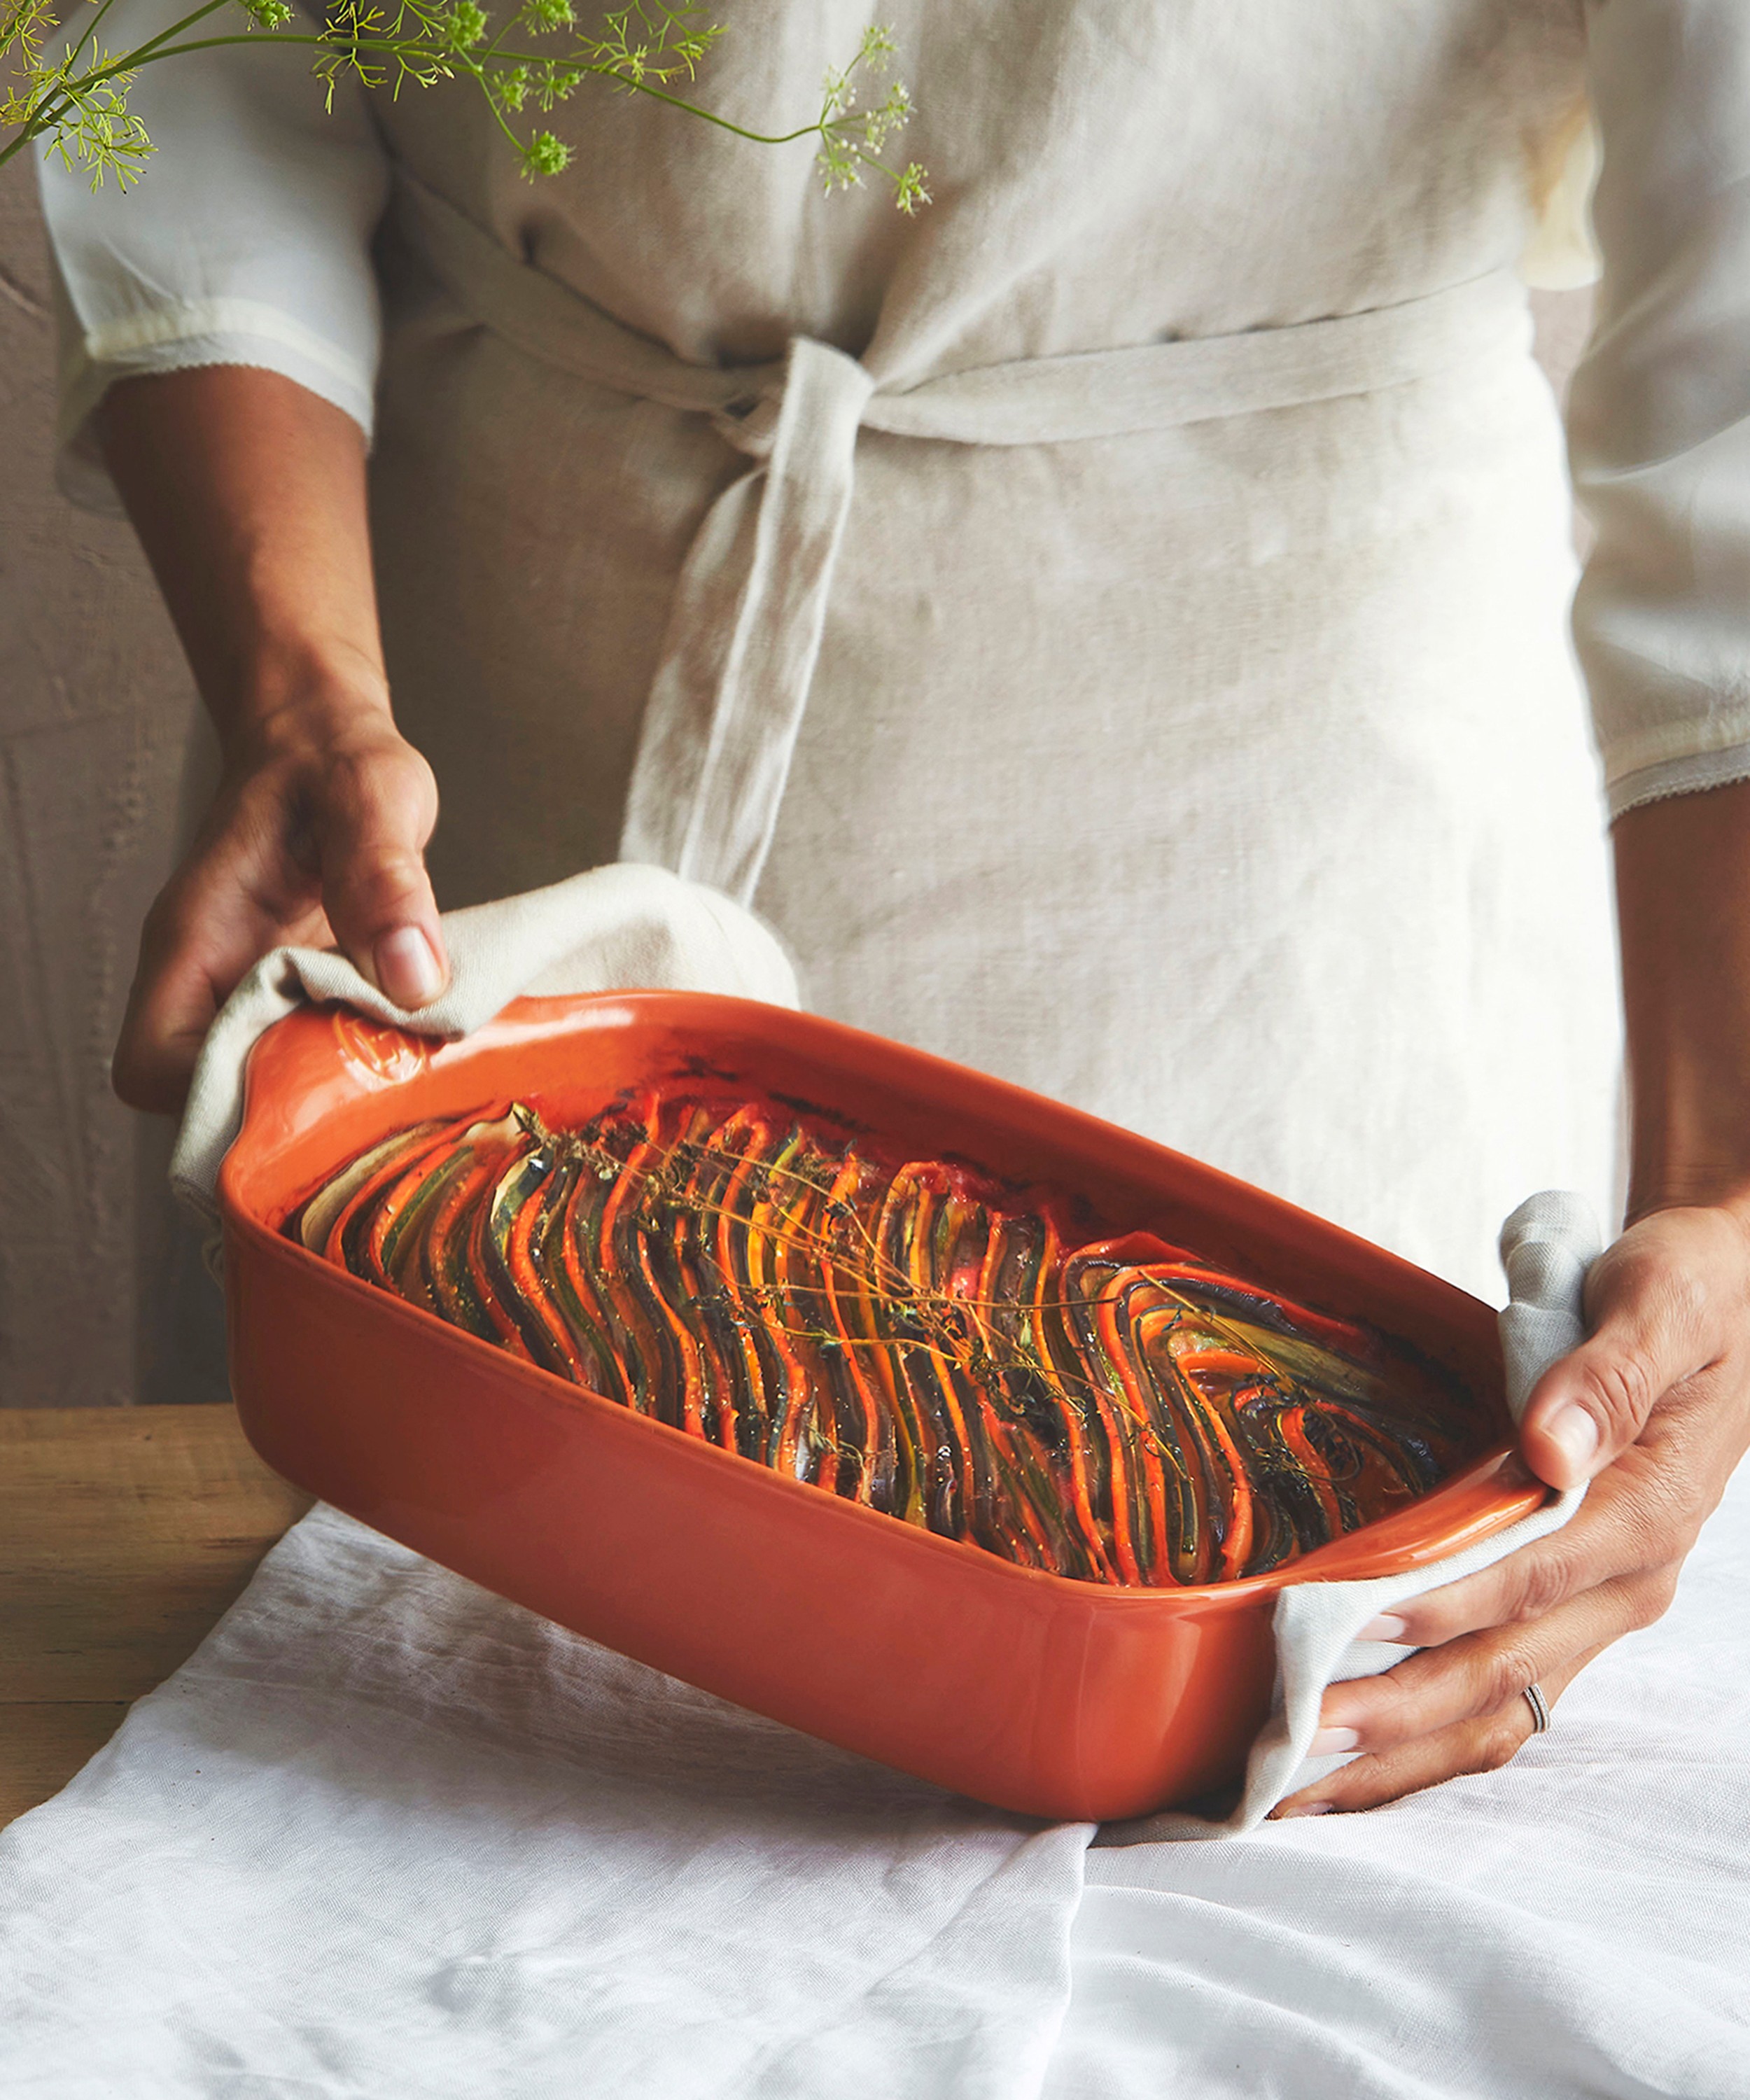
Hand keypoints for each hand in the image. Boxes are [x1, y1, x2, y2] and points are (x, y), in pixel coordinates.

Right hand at [113, 689, 447, 1113]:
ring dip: (328, 1100)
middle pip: (211, 1098)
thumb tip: (412, 979)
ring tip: (405, 1088)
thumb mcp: (371, 797)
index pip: (154, 1065)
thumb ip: (385, 879)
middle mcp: (210, 979)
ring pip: (262, 1088)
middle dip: (288, 1116)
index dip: (218, 1101)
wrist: (328, 743)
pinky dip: (354, 1071)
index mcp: (195, 940)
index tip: (308, 1095)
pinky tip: (414, 1060)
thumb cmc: (333, 759)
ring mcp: (252, 993)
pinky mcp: (298, 999)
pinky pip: (307, 1060)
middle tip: (378, 1108)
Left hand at [1272, 1201, 1749, 1816]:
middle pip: (1506, 1671)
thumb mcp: (1659, 1304)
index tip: (1352, 1623)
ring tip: (1295, 1784)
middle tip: (1293, 1740)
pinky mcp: (1566, 1612)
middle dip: (1398, 1714)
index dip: (1445, 1605)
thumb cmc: (1687, 1295)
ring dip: (1400, 1753)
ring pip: (1500, 1709)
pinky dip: (1426, 1739)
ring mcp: (1596, 1607)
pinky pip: (1500, 1696)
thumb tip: (1550, 1449)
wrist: (1727, 1306)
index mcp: (1650, 1509)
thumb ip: (1608, 1375)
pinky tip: (1351, 1763)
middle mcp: (1625, 1581)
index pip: (1535, 1576)